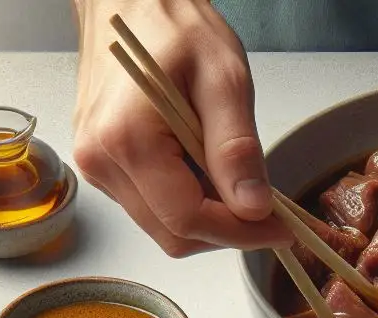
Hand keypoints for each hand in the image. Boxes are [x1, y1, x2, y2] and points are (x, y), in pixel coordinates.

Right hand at [71, 0, 291, 255]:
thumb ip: (237, 148)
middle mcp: (102, 163)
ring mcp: (98, 170)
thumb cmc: (174, 26)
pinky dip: (187, 202)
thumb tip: (253, 207)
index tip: (279, 228)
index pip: (188, 221)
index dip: (240, 233)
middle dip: (225, 230)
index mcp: (128, 142)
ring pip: (165, 229)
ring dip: (207, 217)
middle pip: (175, 235)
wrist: (129, 2)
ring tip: (228, 173)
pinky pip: (153, 210)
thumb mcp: (223, 78)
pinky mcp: (103, 170)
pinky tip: (201, 167)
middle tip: (263, 206)